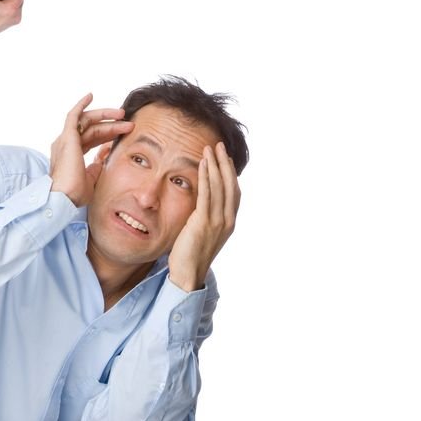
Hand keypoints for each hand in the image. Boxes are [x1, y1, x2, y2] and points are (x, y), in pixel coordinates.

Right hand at [49, 94, 133, 205]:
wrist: (65, 197)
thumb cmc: (75, 193)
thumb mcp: (91, 179)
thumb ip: (97, 167)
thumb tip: (104, 158)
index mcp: (71, 156)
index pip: (91, 140)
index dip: (107, 135)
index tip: (123, 133)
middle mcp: (66, 145)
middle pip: (91, 129)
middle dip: (111, 125)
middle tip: (128, 123)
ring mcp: (66, 140)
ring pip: (87, 121)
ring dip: (105, 116)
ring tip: (122, 114)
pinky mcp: (67, 136)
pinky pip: (73, 115)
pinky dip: (81, 105)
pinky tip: (90, 96)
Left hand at [168, 142, 240, 291]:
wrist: (187, 274)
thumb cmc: (189, 254)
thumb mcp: (202, 232)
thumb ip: (204, 216)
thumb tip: (199, 203)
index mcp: (228, 222)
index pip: (233, 192)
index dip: (230, 173)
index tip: (225, 157)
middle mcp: (227, 220)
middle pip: (230, 185)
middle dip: (225, 163)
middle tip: (219, 145)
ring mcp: (218, 221)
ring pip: (220, 187)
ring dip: (216, 165)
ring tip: (210, 149)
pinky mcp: (204, 222)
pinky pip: (207, 195)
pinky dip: (206, 177)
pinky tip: (203, 164)